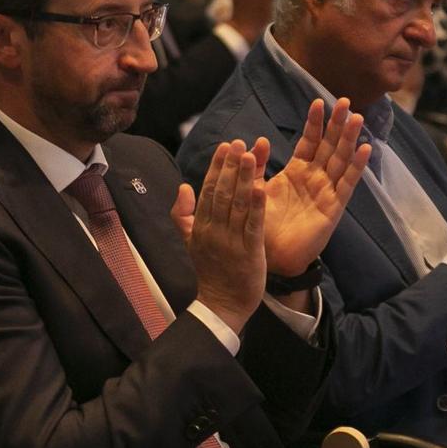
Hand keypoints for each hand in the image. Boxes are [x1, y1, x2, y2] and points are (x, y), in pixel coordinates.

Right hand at [187, 141, 267, 333]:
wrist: (221, 304)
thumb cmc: (210, 271)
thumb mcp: (190, 241)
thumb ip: (183, 214)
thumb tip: (183, 186)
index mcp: (201, 225)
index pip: (208, 189)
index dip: (217, 167)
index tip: (226, 146)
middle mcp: (214, 230)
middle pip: (222, 192)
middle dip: (230, 166)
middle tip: (239, 143)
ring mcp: (231, 241)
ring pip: (237, 204)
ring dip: (244, 179)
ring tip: (250, 156)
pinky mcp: (249, 252)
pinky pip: (253, 226)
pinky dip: (257, 207)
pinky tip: (263, 187)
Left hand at [261, 98, 369, 275]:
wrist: (269, 257)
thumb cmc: (262, 224)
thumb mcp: (255, 189)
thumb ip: (256, 166)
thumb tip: (258, 140)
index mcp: (296, 172)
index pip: (309, 141)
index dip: (314, 123)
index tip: (317, 101)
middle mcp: (314, 179)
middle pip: (330, 146)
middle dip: (337, 124)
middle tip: (346, 101)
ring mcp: (326, 192)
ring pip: (341, 160)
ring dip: (350, 139)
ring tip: (357, 118)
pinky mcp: (333, 208)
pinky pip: (347, 184)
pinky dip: (357, 167)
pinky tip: (366, 149)